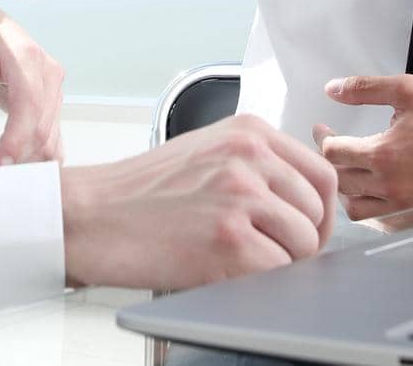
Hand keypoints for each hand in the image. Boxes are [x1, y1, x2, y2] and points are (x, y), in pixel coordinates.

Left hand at [0, 0, 64, 166]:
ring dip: (26, 162)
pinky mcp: (51, 104)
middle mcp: (49, 74)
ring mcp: (54, 90)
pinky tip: (13, 172)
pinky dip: (35, 158)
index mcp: (27, 58)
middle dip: (16, 157)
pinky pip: (51, 138)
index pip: (29, 104)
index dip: (17, 137)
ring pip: (50, 138)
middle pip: (42, 127)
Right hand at [59, 114, 337, 289]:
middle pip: (318, 210)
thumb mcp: (207, 150)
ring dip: (283, 262)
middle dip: (305, 240)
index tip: (308, 227)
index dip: (321, 209)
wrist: (91, 215)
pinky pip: (277, 271)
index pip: (321, 171)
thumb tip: (302, 197)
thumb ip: (256, 162)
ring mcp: (240, 196)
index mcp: (249, 131)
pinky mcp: (228, 239)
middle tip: (277, 253)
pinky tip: (231, 272)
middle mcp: (249, 156)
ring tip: (246, 261)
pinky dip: (262, 282)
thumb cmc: (141, 190)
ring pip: (304, 243)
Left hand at [311, 74, 412, 220]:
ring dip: (345, 189)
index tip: (323, 129)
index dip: (322, 139)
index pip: (333, 154)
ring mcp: (403, 206)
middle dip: (330, 160)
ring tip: (347, 169)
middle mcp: (390, 186)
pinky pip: (379, 222)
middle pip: (339, 181)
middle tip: (330, 144)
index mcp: (385, 154)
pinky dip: (368, 208)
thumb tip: (332, 89)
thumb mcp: (408, 90)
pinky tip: (369, 191)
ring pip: (354, 209)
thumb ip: (365, 88)